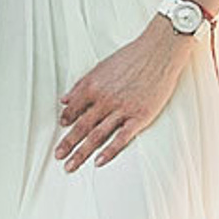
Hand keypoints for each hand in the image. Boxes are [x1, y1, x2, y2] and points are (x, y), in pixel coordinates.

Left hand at [55, 22, 195, 169]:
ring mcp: (122, 109)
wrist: (159, 51)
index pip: (73, 109)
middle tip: (58, 157)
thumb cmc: (131, 57)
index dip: (65, 122)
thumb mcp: (100, 67)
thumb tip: (64, 99)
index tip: (60, 131)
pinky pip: (121, 138)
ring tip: (70, 166)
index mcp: (92, 87)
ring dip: (82, 152)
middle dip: (67, 144)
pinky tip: (98, 162)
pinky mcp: (140, 116)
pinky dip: (109, 151)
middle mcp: (104, 100)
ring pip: (97, 135)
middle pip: (81, 126)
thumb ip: (81, 85)